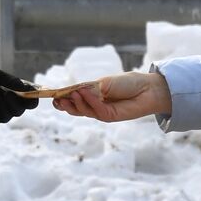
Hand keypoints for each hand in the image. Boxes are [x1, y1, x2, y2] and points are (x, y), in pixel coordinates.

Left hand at [0, 62, 36, 128]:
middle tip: (4, 92)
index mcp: (15, 94)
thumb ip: (11, 82)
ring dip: (0, 105)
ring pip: (6, 118)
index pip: (30, 103)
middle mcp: (8, 106)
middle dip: (13, 102)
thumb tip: (27, 88)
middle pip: (19, 112)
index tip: (31, 95)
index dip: (32, 101)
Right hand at [52, 72, 170, 122]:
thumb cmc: (127, 83)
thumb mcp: (105, 83)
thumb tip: (76, 92)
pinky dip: (89, 102)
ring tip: (70, 95)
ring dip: (75, 103)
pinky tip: (84, 94)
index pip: (75, 98)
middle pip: (77, 109)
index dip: (64, 98)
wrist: (147, 89)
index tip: (53, 96)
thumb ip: (91, 89)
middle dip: (66, 105)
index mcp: (93, 95)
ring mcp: (102, 112)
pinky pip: (96, 111)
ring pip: (84, 111)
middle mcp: (95, 105)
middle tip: (57, 101)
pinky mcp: (110, 117)